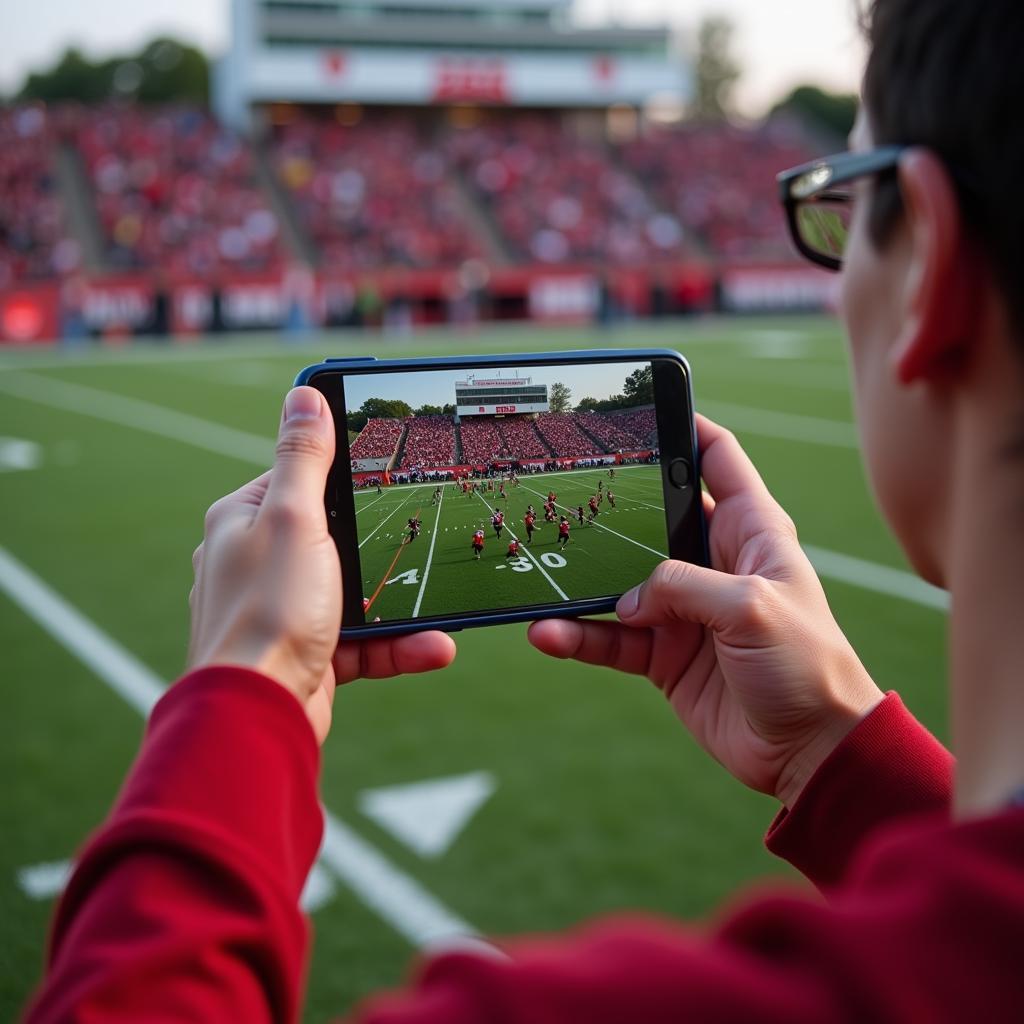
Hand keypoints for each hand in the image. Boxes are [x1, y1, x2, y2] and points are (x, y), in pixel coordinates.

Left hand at [188, 386, 455, 743]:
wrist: (258, 715)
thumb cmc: (268, 610)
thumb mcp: (294, 519)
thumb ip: (305, 459)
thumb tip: (303, 395)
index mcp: (245, 521)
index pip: (297, 479)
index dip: (343, 473)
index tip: (390, 467)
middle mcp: (258, 563)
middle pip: (335, 539)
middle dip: (386, 547)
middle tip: (427, 537)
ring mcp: (285, 612)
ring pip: (356, 594)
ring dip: (403, 606)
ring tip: (447, 614)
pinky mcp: (309, 654)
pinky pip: (362, 640)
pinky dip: (398, 644)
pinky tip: (434, 646)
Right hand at [529, 415, 882, 807]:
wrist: (810, 751)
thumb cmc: (807, 666)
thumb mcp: (752, 608)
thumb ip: (685, 587)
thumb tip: (629, 596)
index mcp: (751, 531)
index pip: (717, 459)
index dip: (685, 427)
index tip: (644, 406)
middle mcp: (713, 562)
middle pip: (652, 514)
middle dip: (611, 502)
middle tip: (563, 486)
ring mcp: (684, 609)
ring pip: (621, 582)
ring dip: (582, 581)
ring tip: (541, 576)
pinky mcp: (663, 653)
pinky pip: (611, 636)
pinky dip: (579, 636)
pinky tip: (549, 633)